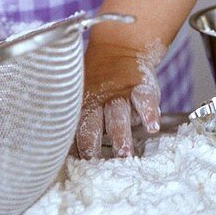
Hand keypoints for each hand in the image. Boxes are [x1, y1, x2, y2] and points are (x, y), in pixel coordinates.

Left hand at [75, 40, 163, 159]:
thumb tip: (63, 155)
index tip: (73, 167)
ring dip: (120, 133)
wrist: (121, 47)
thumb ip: (80, 122)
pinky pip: (144, 98)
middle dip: (92, 143)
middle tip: (93, 162)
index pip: (76, 129)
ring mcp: (121, 94)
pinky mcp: (141, 86)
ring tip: (123, 152)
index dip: (74, 147)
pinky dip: (149, 112)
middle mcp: (101, 101)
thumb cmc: (100, 82)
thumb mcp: (86, 95)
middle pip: (93, 123)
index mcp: (84, 106)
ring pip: (118, 114)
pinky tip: (151, 126)